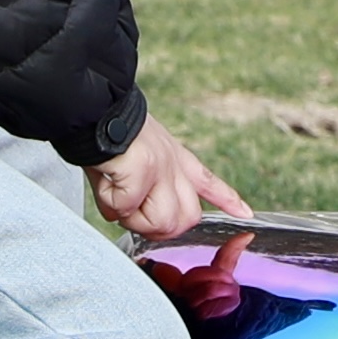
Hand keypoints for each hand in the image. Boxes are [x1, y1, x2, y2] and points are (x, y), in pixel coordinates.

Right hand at [88, 116, 250, 243]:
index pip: (208, 181)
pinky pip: (128, 208)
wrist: (92, 111)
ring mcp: (162, 168)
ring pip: (162, 221)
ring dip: (132, 219)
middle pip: (187, 218)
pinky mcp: (144, 171)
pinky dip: (110, 202)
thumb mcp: (134, 156)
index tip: (245, 213)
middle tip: (131, 214)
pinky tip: (106, 181)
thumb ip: (138, 188)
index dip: (227, 200)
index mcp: (174, 157)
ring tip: (116, 196)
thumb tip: (124, 215)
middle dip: (157, 228)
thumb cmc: (104, 134)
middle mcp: (173, 164)